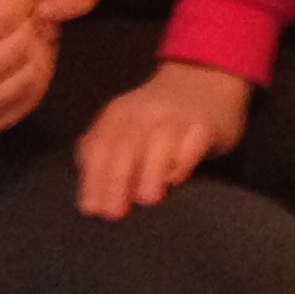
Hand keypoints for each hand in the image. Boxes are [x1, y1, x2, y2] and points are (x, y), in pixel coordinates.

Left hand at [74, 61, 250, 219]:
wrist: (204, 79)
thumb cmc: (157, 116)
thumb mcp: (125, 124)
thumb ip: (105, 150)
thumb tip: (89, 191)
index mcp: (119, 114)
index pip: (100, 146)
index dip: (94, 178)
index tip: (91, 210)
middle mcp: (145, 112)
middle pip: (126, 145)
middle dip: (116, 179)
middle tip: (113, 213)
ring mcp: (177, 116)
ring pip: (160, 141)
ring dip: (151, 170)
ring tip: (146, 200)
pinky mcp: (205, 125)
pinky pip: (194, 142)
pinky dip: (185, 160)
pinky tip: (177, 179)